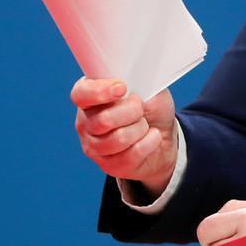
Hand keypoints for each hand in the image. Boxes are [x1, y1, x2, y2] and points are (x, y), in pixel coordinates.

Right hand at [71, 77, 177, 197]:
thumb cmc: (151, 107)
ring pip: (118, 139)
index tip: (122, 88)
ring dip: (141, 129)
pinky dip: (149, 143)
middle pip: (103, 120)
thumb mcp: (148, 86)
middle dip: (132, 111)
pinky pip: (130, 155)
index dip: (100, 92)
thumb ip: (137, 80)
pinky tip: (152, 137)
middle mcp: (86, 122)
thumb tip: (131, 79)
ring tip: (145, 124)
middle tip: (141, 108)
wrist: (163, 135)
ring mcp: (94, 146)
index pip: (81, 94)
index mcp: (90, 96)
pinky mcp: (108, 165)